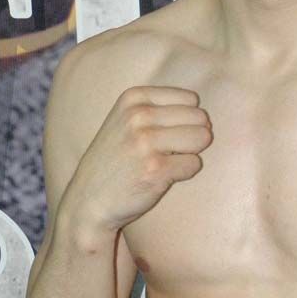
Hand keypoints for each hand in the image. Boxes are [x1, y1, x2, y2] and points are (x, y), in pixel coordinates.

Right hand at [63, 86, 212, 232]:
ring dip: (190, 153)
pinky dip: (185, 173)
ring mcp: (146, 141)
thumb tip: (207, 119)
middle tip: (166, 152)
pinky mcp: (156, 168)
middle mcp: (138, 115)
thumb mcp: (126, 120)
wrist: (88, 199)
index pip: (191, 100)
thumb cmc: (117, 159)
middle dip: (192, 136)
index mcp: (133, 98)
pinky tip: (162, 177)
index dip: (186, 120)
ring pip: (202, 138)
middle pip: (200, 118)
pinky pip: (195, 164)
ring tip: (165, 162)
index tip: (163, 134)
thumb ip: (162, 109)